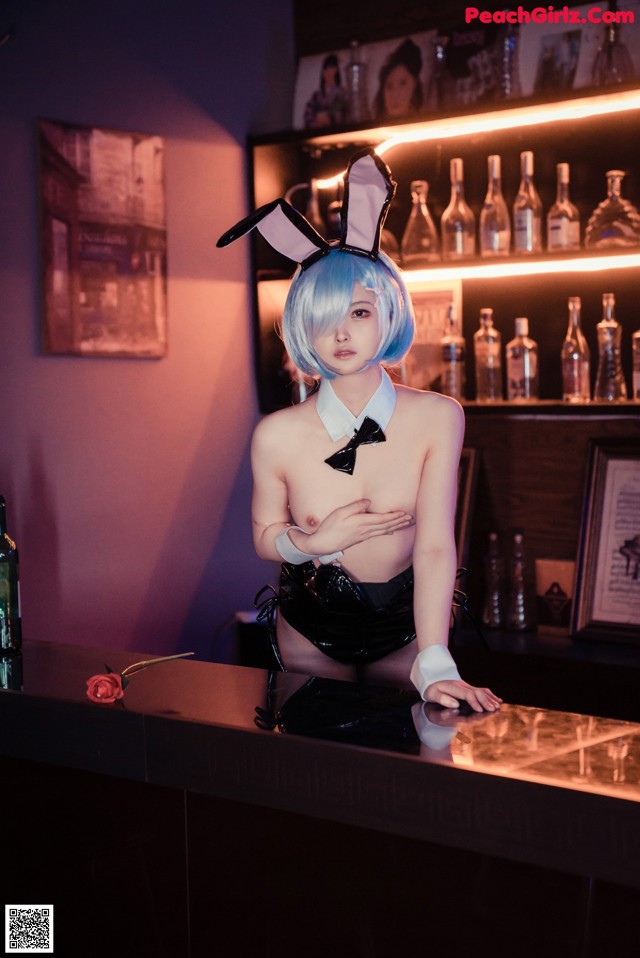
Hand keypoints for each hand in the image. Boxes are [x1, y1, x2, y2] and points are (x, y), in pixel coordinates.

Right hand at [295, 498, 413, 555]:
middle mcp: (365, 530)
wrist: (322, 544)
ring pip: (384, 531)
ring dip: (396, 527)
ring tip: (406, 524)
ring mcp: (363, 536)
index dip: (395, 516)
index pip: (383, 519)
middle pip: (386, 526)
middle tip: (412, 519)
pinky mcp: (360, 539)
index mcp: (361, 522)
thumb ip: (355, 506)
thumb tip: (368, 502)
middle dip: (400, 522)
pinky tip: (391, 531)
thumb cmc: (329, 527)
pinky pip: (378, 535)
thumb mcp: (340, 513)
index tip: (405, 513)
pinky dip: (387, 532)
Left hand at [424, 679, 502, 712]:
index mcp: (453, 687)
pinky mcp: (468, 687)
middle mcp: (461, 685)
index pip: (467, 694)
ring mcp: (466, 685)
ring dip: (490, 698)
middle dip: (485, 701)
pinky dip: (490, 695)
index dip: (474, 702)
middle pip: (476, 692)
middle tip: (493, 710)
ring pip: (481, 690)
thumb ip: (442, 699)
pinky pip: (481, 690)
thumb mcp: (432, 695)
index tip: (480, 711)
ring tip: (497, 706)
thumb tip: (455, 704)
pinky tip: (498, 699)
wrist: (431, 682)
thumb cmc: (431, 691)